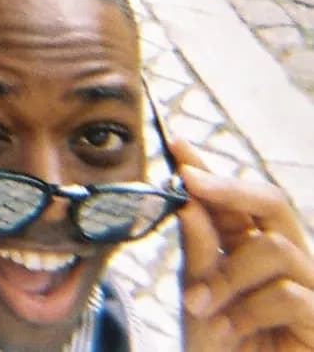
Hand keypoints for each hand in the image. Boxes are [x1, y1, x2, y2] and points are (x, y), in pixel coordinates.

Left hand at [176, 140, 313, 350]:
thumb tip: (186, 200)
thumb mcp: (198, 292)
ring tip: (200, 304)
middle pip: (272, 202)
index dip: (209, 170)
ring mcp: (309, 286)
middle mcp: (286, 259)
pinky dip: (249, 310)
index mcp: (251, 246)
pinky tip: (227, 329)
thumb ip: (198, 249)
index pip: (236, 199)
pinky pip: (289, 295)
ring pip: (275, 249)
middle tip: (188, 182)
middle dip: (229, 188)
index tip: (175, 144)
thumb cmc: (219, 344)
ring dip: (229, 275)